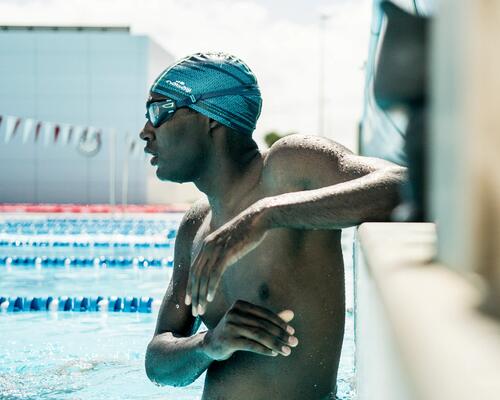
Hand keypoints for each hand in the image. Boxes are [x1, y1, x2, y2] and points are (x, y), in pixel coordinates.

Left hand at [185, 201, 269, 315]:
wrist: (258, 218)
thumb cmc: (248, 230)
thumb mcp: (231, 241)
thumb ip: (224, 251)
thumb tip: (224, 261)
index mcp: (207, 244)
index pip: (194, 269)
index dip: (191, 286)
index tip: (189, 300)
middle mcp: (208, 247)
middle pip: (196, 275)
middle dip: (193, 295)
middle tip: (194, 311)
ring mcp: (216, 249)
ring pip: (203, 277)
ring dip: (200, 295)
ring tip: (200, 310)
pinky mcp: (226, 252)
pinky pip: (215, 274)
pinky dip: (210, 288)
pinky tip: (209, 299)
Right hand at [202, 300, 297, 360]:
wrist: (211, 343)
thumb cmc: (235, 330)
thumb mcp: (251, 322)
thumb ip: (270, 318)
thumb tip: (292, 313)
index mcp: (240, 304)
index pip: (264, 313)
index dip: (280, 322)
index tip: (292, 331)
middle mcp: (234, 313)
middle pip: (263, 324)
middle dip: (281, 334)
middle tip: (294, 342)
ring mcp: (230, 326)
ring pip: (258, 335)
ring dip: (275, 343)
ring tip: (287, 350)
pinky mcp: (228, 340)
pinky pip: (251, 345)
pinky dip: (265, 349)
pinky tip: (274, 353)